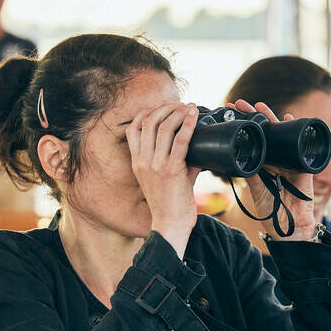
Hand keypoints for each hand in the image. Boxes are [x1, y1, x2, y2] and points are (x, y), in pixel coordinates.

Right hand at [126, 102, 200, 257]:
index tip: (163, 107)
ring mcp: (156, 166)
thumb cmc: (169, 204)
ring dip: (179, 113)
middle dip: (165, 108)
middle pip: (149, 122)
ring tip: (190, 108)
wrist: (170, 226)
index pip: (133, 128)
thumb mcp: (162, 179)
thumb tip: (197, 147)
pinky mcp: (171, 171)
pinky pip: (180, 141)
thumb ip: (176, 160)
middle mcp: (143, 161)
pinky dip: (188, 125)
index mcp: (137, 162)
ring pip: (164, 127)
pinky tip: (195, 116)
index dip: (147, 112)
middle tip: (180, 105)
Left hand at [229, 99, 315, 241]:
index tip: (227, 113)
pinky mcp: (302, 164)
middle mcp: (274, 158)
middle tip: (238, 103)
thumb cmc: (272, 210)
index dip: (240, 126)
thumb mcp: (256, 189)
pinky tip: (289, 117)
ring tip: (259, 106)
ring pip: (280, 133)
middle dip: (252, 116)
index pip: (250, 139)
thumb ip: (248, 173)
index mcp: (261, 163)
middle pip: (264, 131)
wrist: (290, 227)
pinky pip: (299, 143)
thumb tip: (234, 158)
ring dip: (271, 118)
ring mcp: (289, 159)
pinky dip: (296, 129)